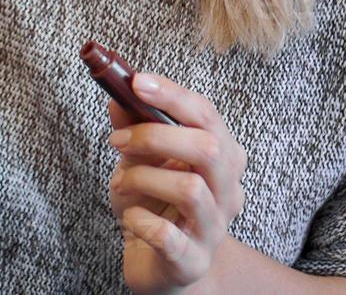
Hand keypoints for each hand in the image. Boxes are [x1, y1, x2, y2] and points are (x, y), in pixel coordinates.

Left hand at [105, 76, 247, 293]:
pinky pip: (168, 235)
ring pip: (190, 189)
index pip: (207, 115)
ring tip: (120, 183)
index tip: (137, 82)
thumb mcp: (138, 160)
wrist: (159, 263)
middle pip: (209, 148)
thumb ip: (132, 126)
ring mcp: (213, 229)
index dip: (172, 95)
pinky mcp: (192, 261)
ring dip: (142, 178)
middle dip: (155, 136)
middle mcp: (227, 191)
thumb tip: (118, 95)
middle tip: (117, 141)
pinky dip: (140, 220)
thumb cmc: (153, 205)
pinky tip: (131, 217)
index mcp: (220, 158)